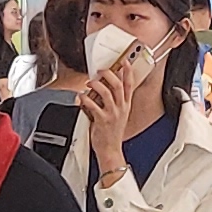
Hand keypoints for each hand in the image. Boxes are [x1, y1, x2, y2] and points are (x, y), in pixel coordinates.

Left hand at [81, 43, 164, 160]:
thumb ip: (114, 101)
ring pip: (106, 93)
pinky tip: (81, 97)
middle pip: (118, 85)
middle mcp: (120, 108)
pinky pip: (92, 105)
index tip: (124, 61)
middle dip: (109, 74)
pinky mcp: (102, 120)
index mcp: (126, 106)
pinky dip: (85, 98)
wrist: (110, 150)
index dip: (128, 72)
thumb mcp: (119, 115)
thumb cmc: (112, 133)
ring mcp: (112, 114)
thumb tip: (105, 87)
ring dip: (96, 84)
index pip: (130, 85)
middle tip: (101, 70)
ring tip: (89, 83)